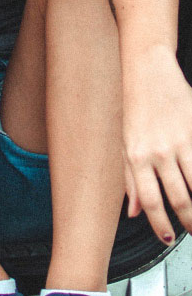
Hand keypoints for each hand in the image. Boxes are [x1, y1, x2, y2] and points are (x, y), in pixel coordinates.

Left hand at [123, 49, 191, 241]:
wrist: (148, 71)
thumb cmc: (135, 107)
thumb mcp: (124, 142)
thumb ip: (129, 178)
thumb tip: (133, 212)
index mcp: (136, 155)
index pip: (149, 201)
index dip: (160, 225)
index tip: (168, 238)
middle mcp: (158, 151)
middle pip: (179, 199)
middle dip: (189, 221)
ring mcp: (180, 141)